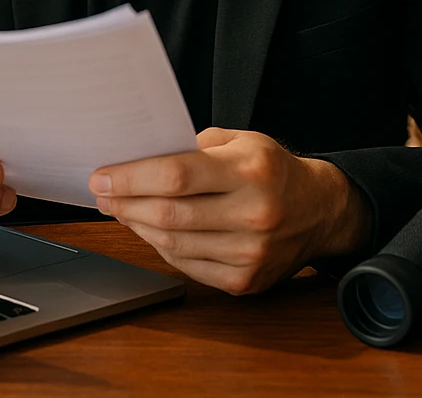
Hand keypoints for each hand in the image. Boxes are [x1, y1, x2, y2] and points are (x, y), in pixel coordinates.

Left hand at [90, 128, 370, 294]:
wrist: (320, 211)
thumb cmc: (272, 171)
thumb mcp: (243, 141)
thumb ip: (194, 147)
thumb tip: (140, 157)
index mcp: (251, 171)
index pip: (176, 175)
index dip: (131, 177)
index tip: (102, 175)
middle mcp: (254, 213)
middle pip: (169, 214)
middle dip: (124, 203)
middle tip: (102, 193)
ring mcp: (250, 252)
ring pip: (173, 244)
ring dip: (137, 226)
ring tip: (120, 209)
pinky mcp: (246, 280)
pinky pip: (187, 266)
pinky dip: (161, 248)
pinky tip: (149, 231)